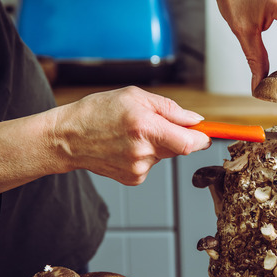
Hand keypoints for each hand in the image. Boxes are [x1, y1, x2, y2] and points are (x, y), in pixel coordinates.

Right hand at [52, 87, 210, 184]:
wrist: (67, 138)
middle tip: (155, 124)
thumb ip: (170, 109)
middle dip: (175, 135)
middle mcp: (143, 151)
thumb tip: (196, 120)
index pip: (189, 143)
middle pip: (179, 148)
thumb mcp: (135, 97)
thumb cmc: (98, 112)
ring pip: (164, 155)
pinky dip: (146, 154)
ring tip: (131, 134)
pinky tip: (125, 147)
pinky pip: (152, 164)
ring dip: (158, 144)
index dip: (203, 139)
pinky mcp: (133, 179)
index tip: (208, 134)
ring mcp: (138, 169)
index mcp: (146, 127)